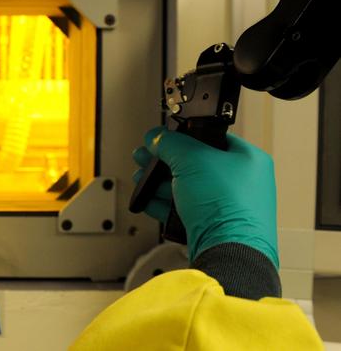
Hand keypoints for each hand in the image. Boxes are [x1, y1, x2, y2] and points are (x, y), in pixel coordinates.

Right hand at [132, 127, 278, 267]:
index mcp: (249, 160)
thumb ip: (170, 143)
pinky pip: (186, 210)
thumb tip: (157, 137)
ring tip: (141, 178)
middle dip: (164, 162)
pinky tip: (148, 200)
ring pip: (188, 188)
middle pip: (195, 164)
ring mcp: (229, 207)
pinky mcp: (214, 227)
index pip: (211, 138)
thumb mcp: (192, 160)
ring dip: (160, 183)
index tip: (163, 138)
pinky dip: (165, 205)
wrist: (229, 253)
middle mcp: (243, 183)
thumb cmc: (226, 207)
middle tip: (145, 157)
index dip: (184, 136)